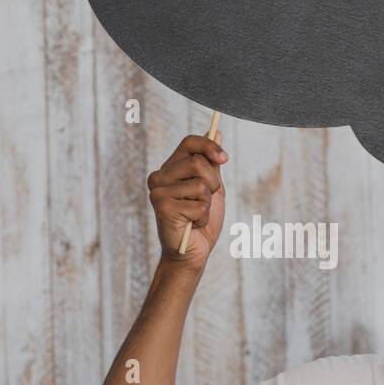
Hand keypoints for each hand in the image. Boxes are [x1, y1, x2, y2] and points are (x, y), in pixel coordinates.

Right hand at [148, 133, 227, 270]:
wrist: (192, 252)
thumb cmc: (201, 221)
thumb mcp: (211, 188)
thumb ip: (212, 163)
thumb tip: (216, 132)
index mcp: (170, 168)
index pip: (189, 142)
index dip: (209, 146)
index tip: (224, 159)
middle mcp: (160, 176)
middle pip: (198, 163)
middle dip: (212, 184)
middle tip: (205, 201)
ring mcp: (158, 192)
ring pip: (201, 185)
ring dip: (207, 204)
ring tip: (196, 215)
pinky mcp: (162, 207)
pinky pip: (199, 205)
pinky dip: (203, 218)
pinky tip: (192, 225)